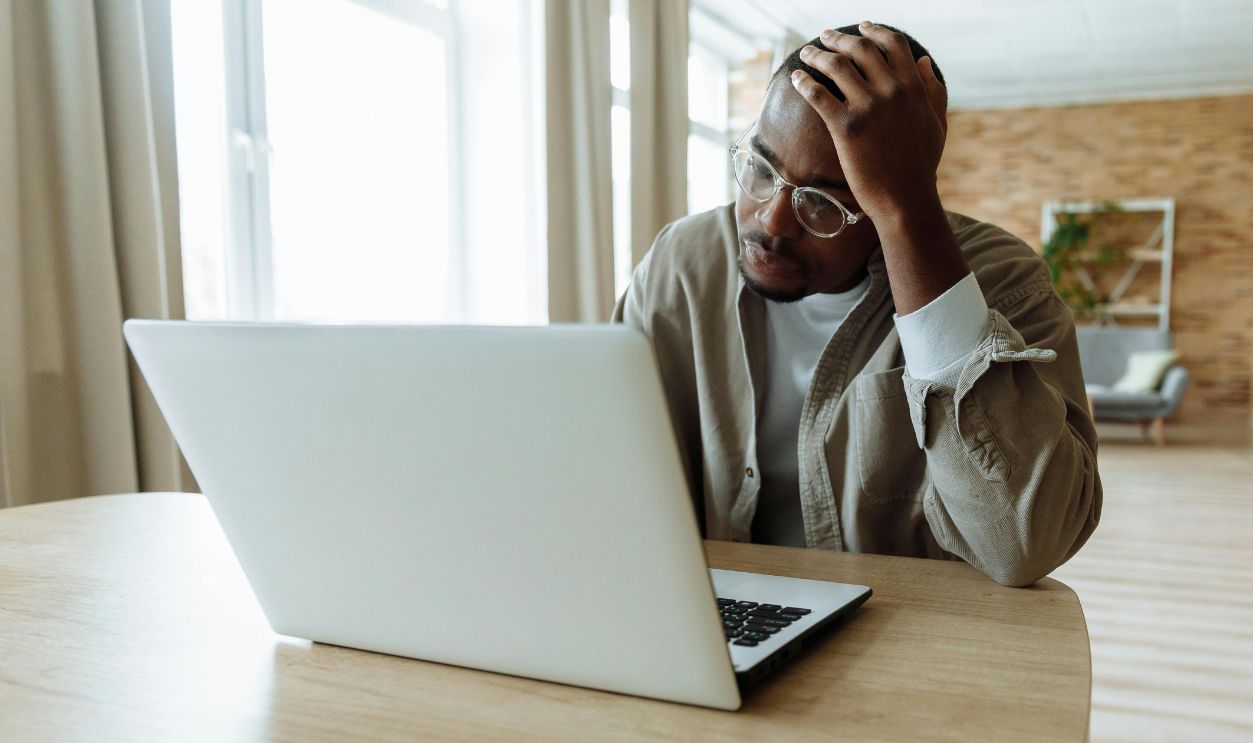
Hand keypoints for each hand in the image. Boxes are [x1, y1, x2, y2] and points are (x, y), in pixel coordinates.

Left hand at [789, 22, 948, 224]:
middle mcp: (891, 91)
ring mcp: (868, 107)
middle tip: (824, 37)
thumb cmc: (921, 166)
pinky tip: (796, 78)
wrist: (904, 200)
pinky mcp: (845, 127)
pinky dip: (804, 82)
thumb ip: (933, 90)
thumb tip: (923, 61)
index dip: (874, 30)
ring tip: (805, 53)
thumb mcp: (936, 123)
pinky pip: (818, 94)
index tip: (861, 26)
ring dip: (817, 54)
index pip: (892, 44)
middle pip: (860, 49)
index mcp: (913, 88)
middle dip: (839, 38)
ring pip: (836, 65)